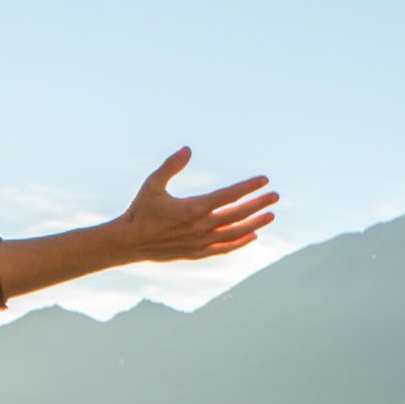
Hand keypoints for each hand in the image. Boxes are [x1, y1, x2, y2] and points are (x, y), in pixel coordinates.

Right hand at [118, 147, 276, 262]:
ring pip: (235, 233)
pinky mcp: (197, 253)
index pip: (229, 195)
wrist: (129, 243)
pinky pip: (224, 249)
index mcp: (193, 207)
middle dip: (258, 204)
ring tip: (270, 216)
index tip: (263, 180)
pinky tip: (252, 236)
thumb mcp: (152, 184)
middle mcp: (201, 226)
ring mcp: (200, 242)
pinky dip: (240, 243)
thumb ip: (171, 166)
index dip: (248, 186)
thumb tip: (187, 149)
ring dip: (255, 224)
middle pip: (238, 214)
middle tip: (275, 196)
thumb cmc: (140, 211)